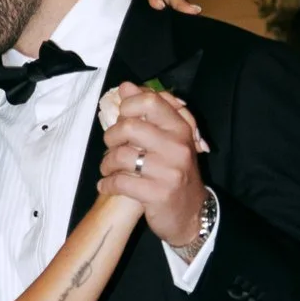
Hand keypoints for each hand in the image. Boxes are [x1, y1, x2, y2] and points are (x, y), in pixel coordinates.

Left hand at [97, 83, 208, 256]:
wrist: (192, 213)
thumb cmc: (176, 172)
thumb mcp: (170, 140)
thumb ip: (150, 112)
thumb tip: (125, 87)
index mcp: (181, 129)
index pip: (150, 102)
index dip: (128, 107)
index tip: (123, 118)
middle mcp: (177, 147)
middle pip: (129, 126)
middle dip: (112, 137)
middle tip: (112, 146)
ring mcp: (168, 171)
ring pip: (121, 155)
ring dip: (106, 163)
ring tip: (108, 168)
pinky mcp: (157, 194)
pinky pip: (120, 182)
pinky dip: (107, 184)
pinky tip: (107, 185)